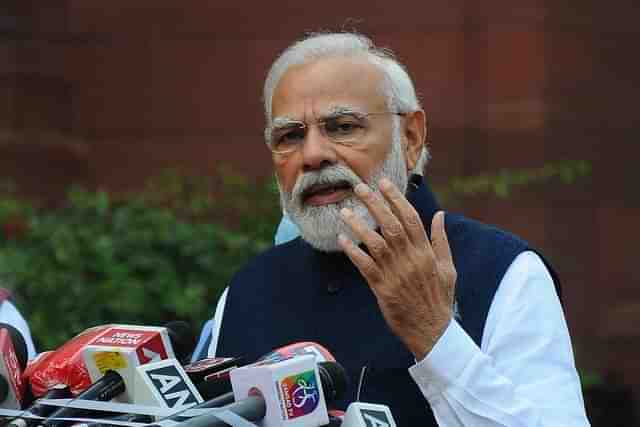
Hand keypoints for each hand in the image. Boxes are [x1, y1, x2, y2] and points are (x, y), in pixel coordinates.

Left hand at [338, 178, 456, 359]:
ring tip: (345, 211)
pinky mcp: (382, 289)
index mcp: (427, 253)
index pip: (411, 219)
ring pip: (375, 243)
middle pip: (392, 225)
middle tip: (360, 188)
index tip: (384, 184)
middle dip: (375, 204)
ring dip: (359, 225)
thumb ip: (441, 240)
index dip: (396, 199)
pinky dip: (353, 252)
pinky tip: (342, 239)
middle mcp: (411, 260)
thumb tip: (439, 215)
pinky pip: (365, 266)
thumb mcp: (448, 268)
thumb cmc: (439, 298)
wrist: (433, 332)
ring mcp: (396, 274)